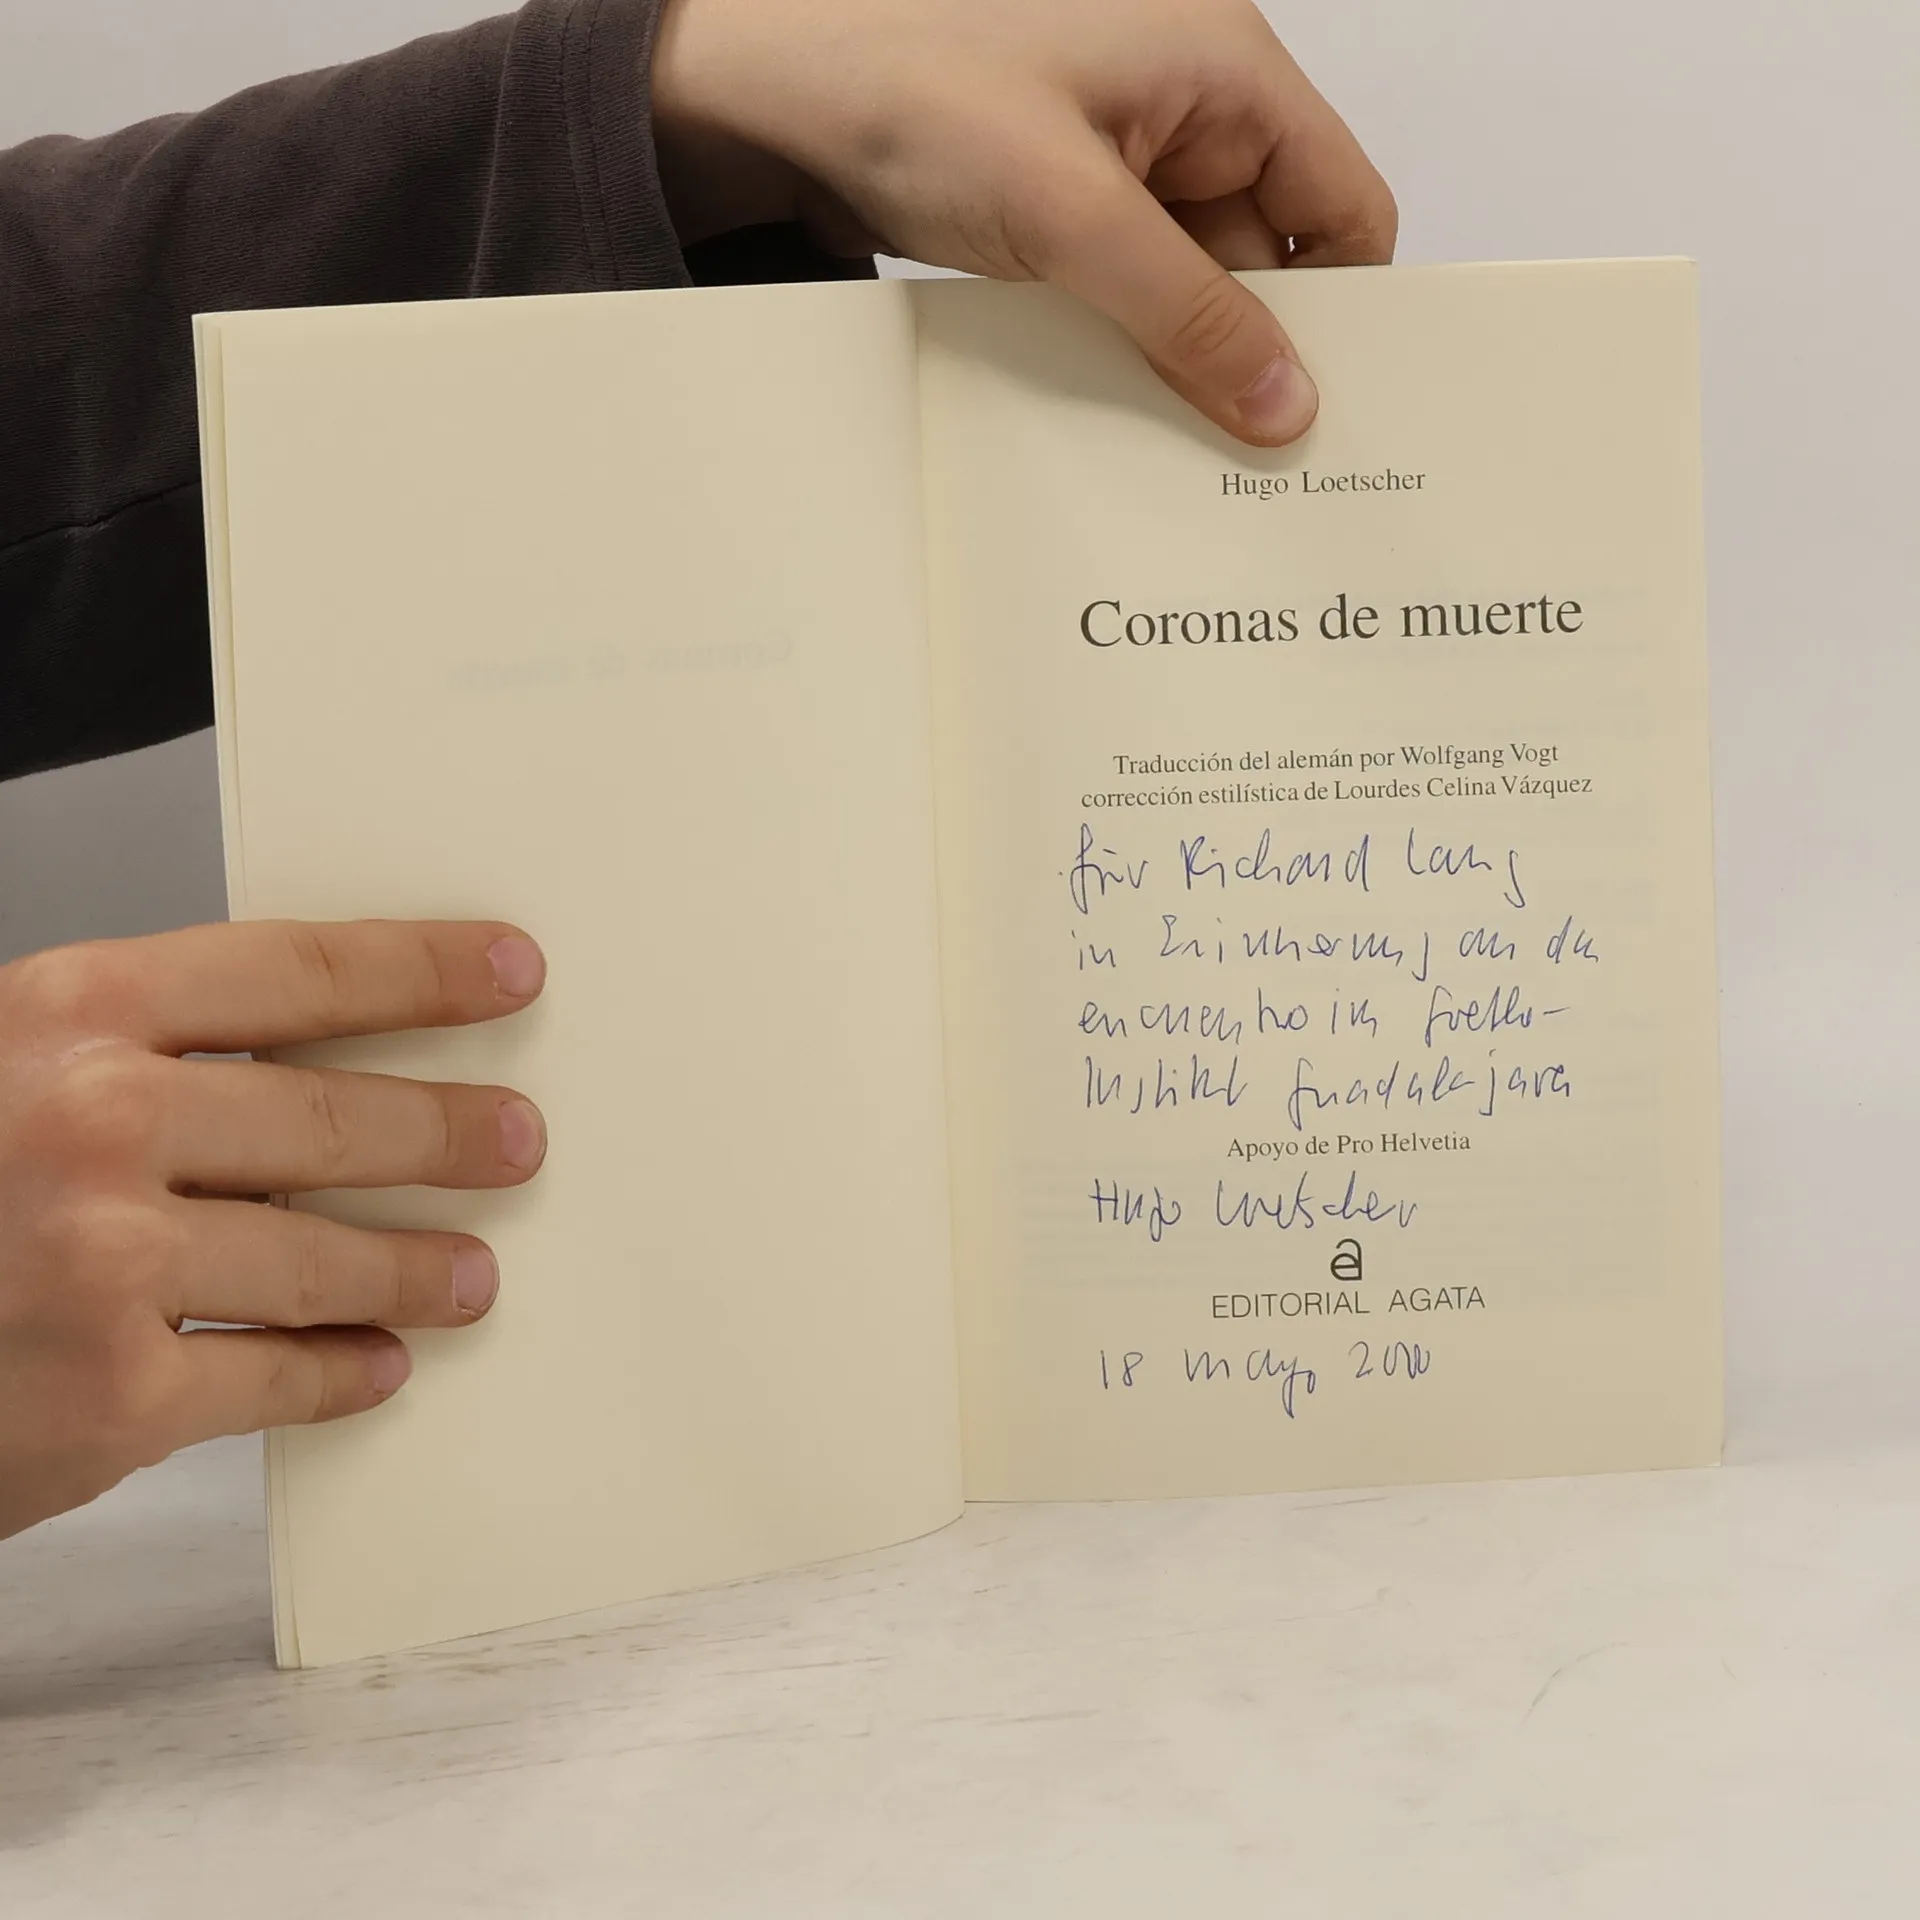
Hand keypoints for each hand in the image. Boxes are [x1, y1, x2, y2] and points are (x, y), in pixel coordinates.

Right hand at [0, 921, 547, 1539]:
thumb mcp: (0, 1068)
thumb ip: (134, 1053)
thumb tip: (315, 1058)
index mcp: (65, 1015)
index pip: (298, 970)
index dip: (423, 968)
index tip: (509, 972)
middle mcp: (95, 1125)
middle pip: (338, 1119)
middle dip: (450, 1132)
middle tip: (517, 1139)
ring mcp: (106, 1268)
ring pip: (328, 1260)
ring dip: (419, 1269)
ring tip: (471, 1274)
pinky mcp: (109, 1401)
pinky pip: (277, 1382)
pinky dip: (340, 1376)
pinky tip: (374, 1368)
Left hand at [652, 0, 1395, 445]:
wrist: (770, 90)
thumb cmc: (909, 83)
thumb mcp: (1072, 215)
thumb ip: (1188, 314)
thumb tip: (1285, 400)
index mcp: (1224, 69)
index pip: (1342, 203)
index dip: (1346, 306)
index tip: (1324, 405)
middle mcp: (1187, 105)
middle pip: (1269, 254)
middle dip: (1253, 347)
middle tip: (1244, 455)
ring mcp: (1122, 156)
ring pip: (1192, 279)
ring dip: (1178, 353)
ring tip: (1170, 443)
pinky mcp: (1063, 198)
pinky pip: (1126, 283)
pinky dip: (1122, 338)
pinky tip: (1109, 400)